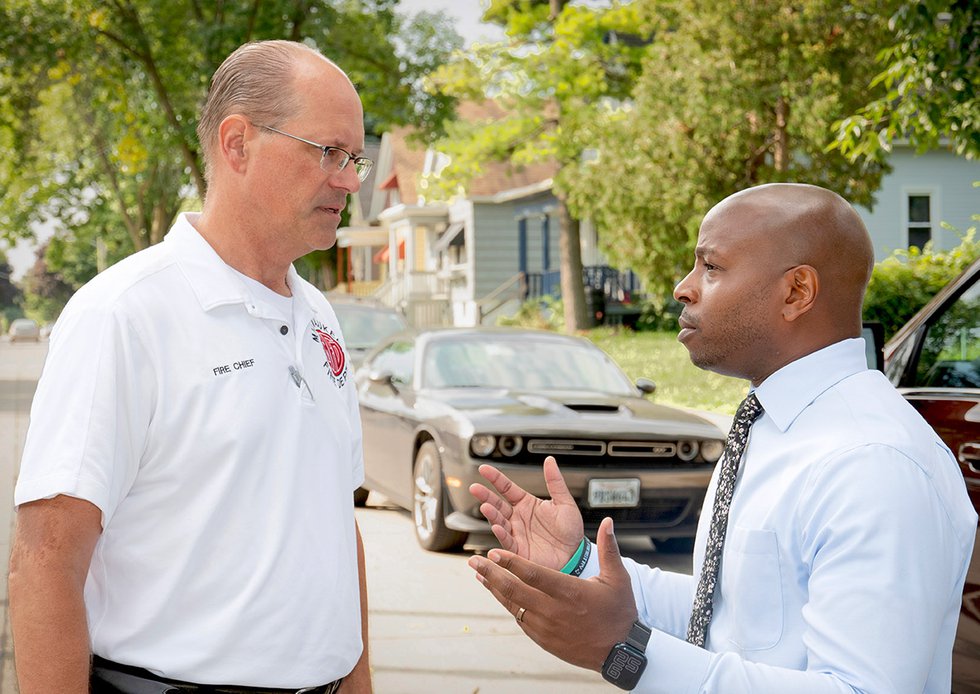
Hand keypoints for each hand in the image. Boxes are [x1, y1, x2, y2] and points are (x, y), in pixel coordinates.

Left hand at [467, 517, 636, 670]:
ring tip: (479, 574)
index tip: (493, 552)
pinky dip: (506, 603)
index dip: (511, 562)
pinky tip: (498, 592)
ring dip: (494, 588)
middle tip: (474, 561)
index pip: (533, 574)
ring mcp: (546, 626)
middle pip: (515, 589)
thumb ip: (608, 549)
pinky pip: (519, 617)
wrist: (620, 653)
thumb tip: (609, 522)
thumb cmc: (619, 613)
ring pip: (513, 604)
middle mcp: (554, 610)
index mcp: (569, 592)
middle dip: (491, 573)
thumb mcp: (618, 578)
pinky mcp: (543, 638)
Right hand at [470, 456, 583, 569]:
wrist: (576, 555)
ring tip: (485, 507)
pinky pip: (506, 540)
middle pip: (497, 503)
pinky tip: (497, 527)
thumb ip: (554, 481)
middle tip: (475, 488)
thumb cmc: (570, 530)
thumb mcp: (564, 502)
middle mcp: (518, 518)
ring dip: (491, 514)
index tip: (483, 469)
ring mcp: (516, 533)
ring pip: (498, 521)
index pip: (507, 488)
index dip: (495, 478)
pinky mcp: (517, 550)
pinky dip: (501, 534)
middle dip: (485, 496)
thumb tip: (549, 460)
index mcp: (527, 504)